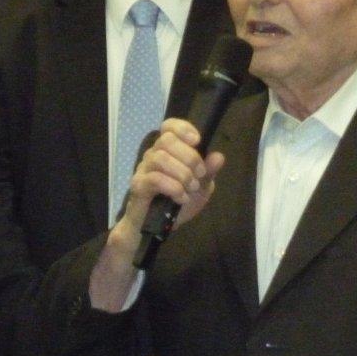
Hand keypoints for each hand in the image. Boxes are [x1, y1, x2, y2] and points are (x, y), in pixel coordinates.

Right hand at [90, 119, 224, 310]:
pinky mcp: (138, 186)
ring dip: (182, 173)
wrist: (156, 228)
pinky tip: (181, 198)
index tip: (197, 141)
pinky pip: (154, 178)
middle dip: (189, 157)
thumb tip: (218, 156)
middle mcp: (153, 155)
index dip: (182, 128)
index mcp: (168, 151)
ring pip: (161, 158)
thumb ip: (208, 172)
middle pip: (167, 140)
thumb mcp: (199, 189)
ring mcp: (143, 170)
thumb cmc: (176, 204)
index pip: (169, 126)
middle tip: (200, 175)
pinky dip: (173, 187)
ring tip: (190, 188)